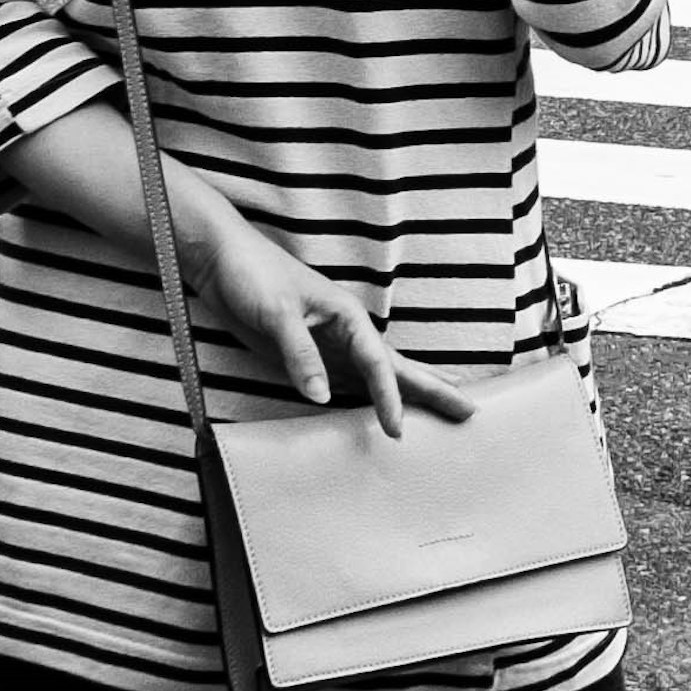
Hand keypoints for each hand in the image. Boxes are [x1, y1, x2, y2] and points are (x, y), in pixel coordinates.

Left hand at [181, 196, 479, 438]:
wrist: (221, 259)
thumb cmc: (253, 275)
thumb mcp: (277, 314)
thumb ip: (301, 354)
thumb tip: (320, 396)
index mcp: (347, 316)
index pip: (378, 365)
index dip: (389, 398)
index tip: (396, 430)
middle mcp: (347, 332)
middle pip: (398, 367)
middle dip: (433, 389)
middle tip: (469, 412)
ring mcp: (331, 345)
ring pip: (377, 377)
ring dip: (407, 394)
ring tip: (439, 411)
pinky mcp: (310, 356)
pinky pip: (346, 383)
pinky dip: (367, 398)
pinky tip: (377, 411)